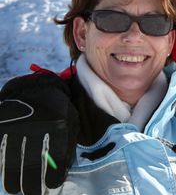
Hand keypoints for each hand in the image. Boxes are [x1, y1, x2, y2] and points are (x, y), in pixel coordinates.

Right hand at [0, 73, 78, 193]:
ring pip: (10, 160)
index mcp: (57, 125)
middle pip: (30, 162)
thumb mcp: (71, 121)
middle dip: (31, 183)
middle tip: (32, 192)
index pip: (55, 156)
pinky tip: (3, 173)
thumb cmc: (57, 109)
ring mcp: (16, 126)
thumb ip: (69, 144)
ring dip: (12, 179)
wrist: (36, 88)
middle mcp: (35, 126)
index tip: (52, 184)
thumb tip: (64, 170)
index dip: (53, 174)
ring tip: (16, 188)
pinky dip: (0, 165)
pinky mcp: (2, 126)